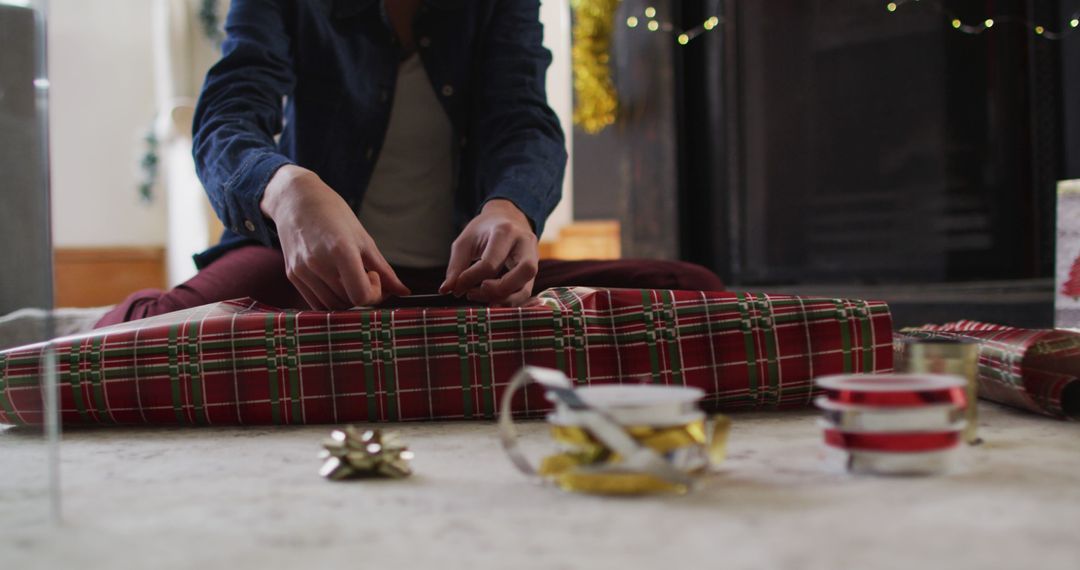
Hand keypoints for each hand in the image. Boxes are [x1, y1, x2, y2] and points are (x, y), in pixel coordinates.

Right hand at [261, 165, 409, 308]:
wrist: (296, 199)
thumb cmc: (334, 213)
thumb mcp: (363, 238)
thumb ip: (384, 269)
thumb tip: (404, 292)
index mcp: (340, 251)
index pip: (361, 295)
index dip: (375, 294)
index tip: (374, 276)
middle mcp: (318, 264)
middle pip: (348, 302)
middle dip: (363, 294)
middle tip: (366, 274)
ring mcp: (302, 271)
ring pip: (332, 306)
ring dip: (347, 299)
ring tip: (349, 276)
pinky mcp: (292, 275)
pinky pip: (316, 303)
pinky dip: (331, 300)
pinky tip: (336, 281)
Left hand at [439, 199, 538, 306]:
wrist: (507, 218)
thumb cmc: (483, 230)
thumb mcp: (465, 242)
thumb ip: (456, 266)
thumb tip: (447, 290)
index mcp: (505, 231)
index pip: (490, 263)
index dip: (470, 279)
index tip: (456, 287)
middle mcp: (525, 244)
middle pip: (523, 271)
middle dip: (498, 290)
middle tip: (474, 293)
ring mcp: (534, 258)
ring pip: (527, 287)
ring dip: (504, 300)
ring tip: (483, 300)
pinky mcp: (533, 271)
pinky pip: (526, 293)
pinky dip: (510, 301)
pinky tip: (493, 301)